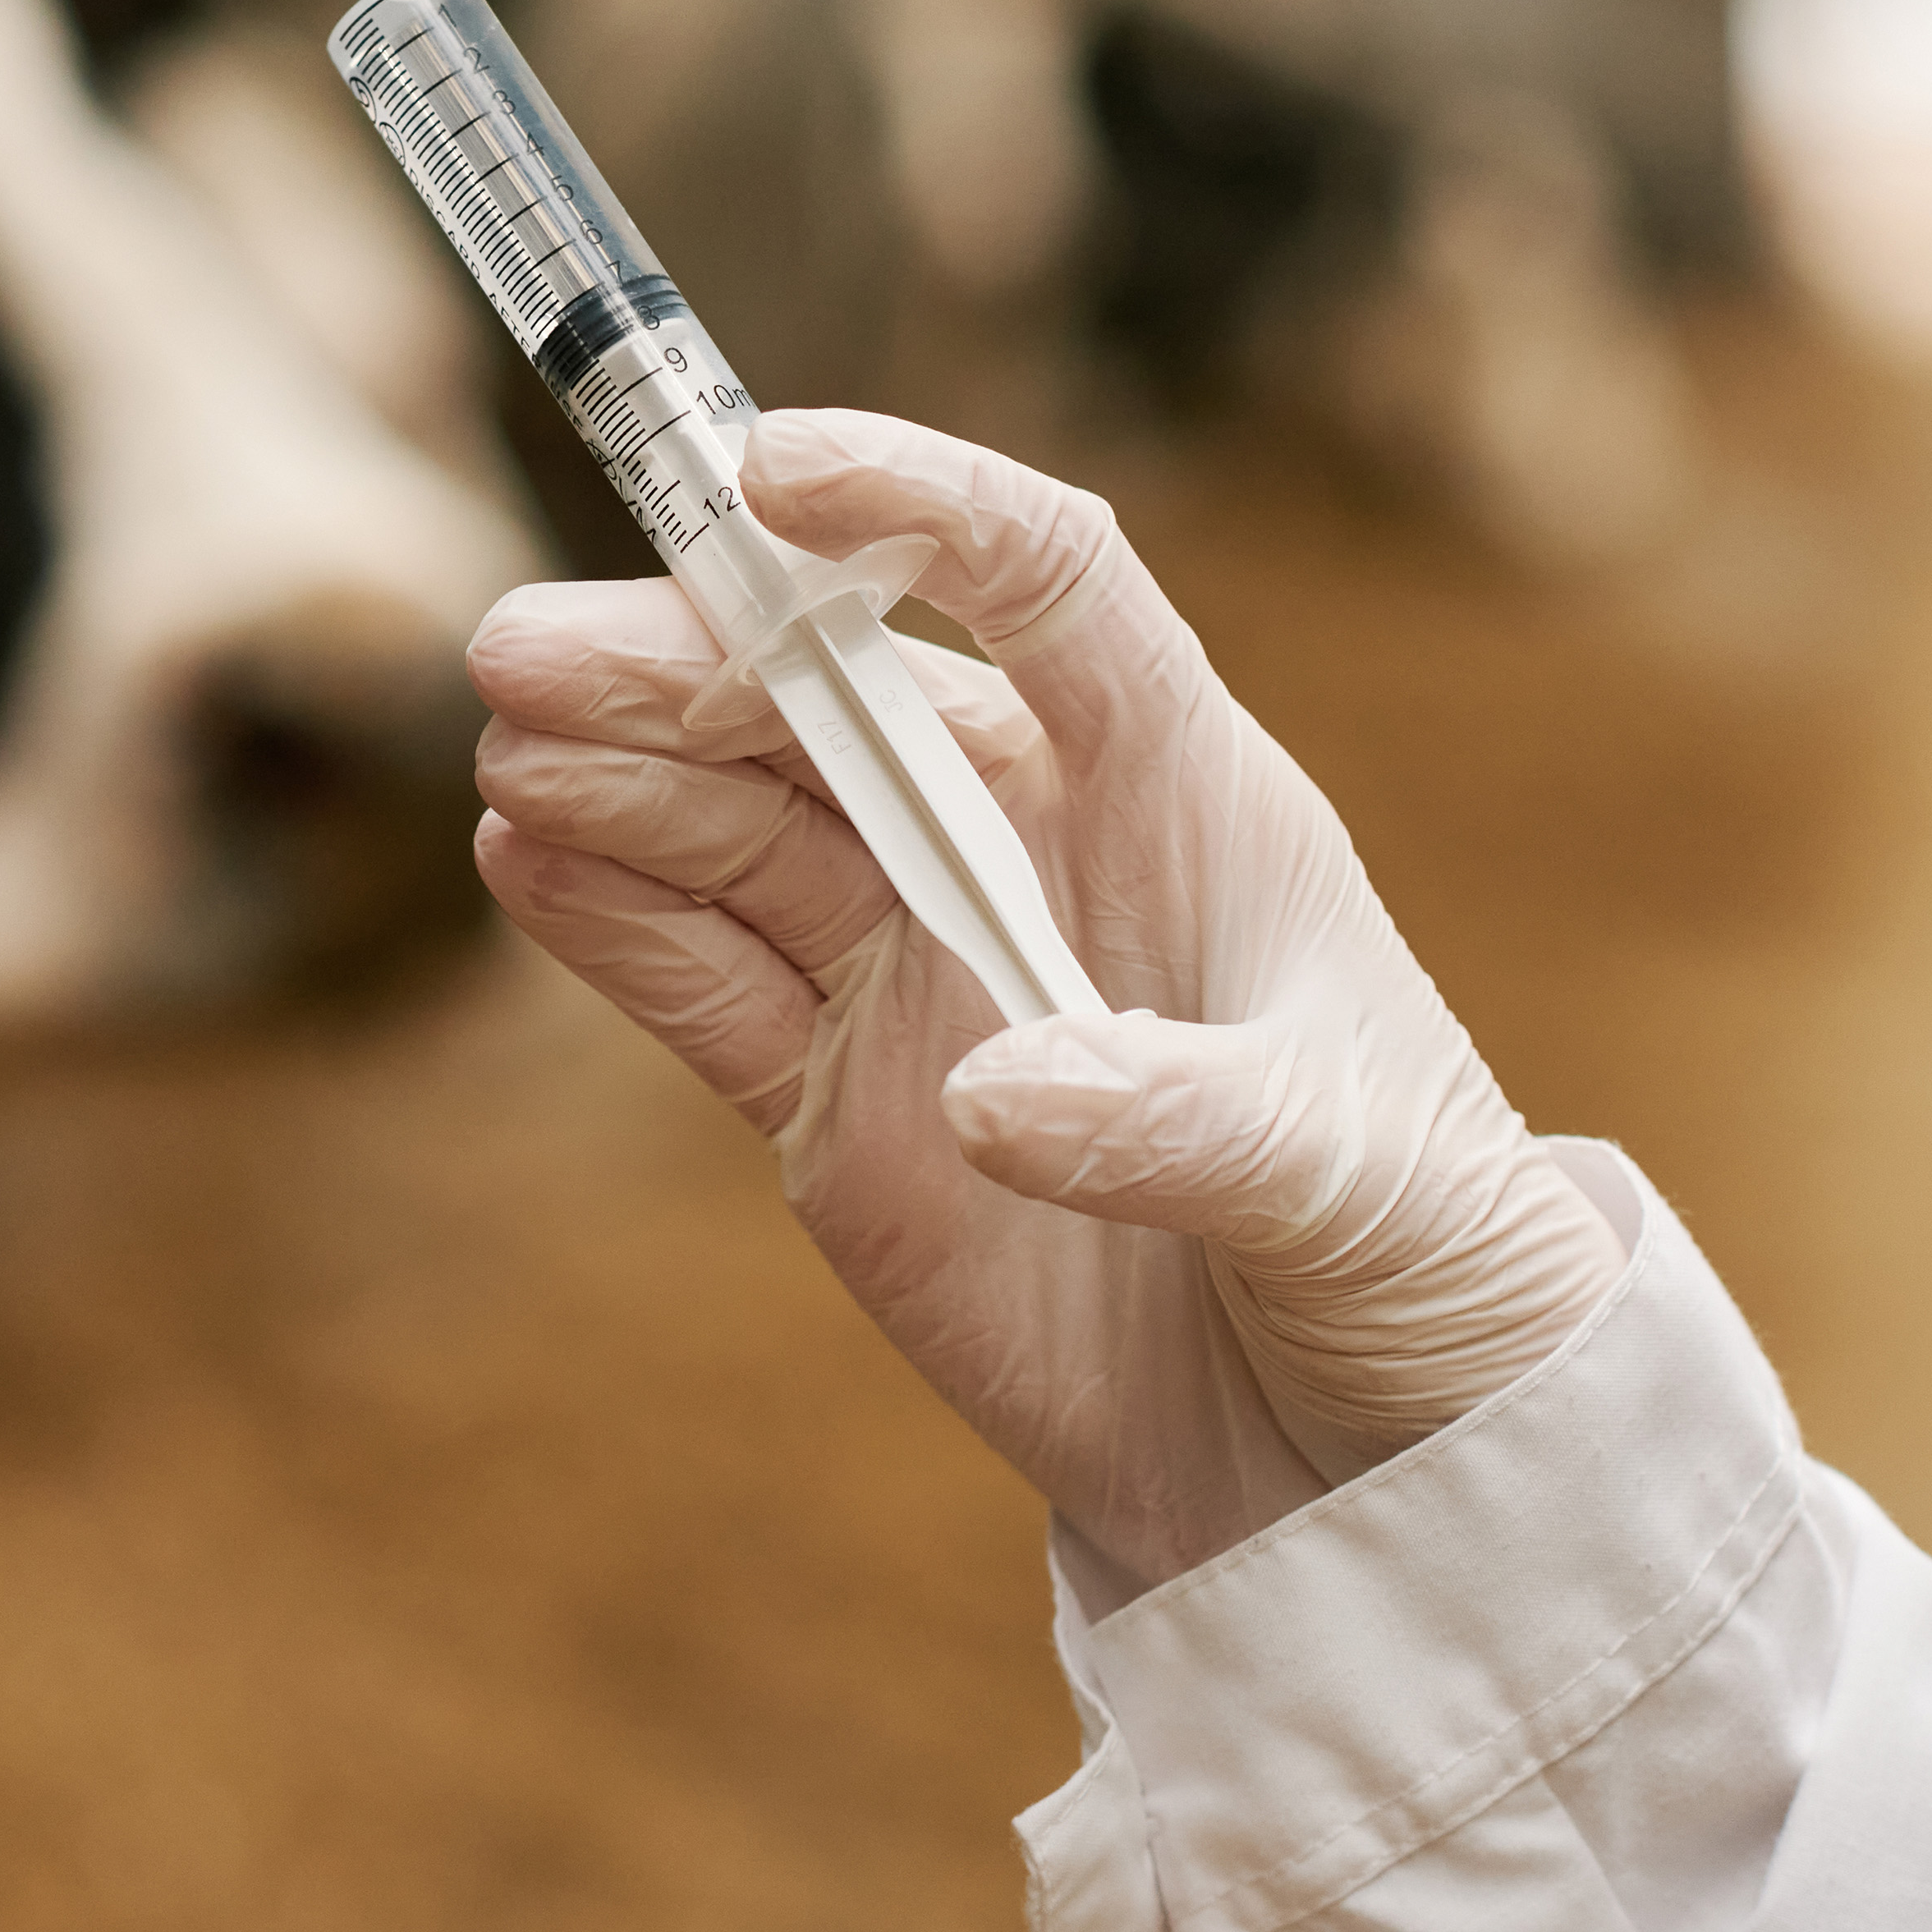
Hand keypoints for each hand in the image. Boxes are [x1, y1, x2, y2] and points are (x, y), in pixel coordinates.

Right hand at [467, 410, 1626, 1592]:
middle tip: (532, 652)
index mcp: (1183, 792)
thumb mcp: (1357, 1186)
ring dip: (622, 773)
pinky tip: (523, 859)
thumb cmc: (1421, 1266)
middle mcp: (1033, 845)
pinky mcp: (843, 1098)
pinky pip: (704, 980)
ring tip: (510, 750)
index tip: (772, 473)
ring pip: (741, 826)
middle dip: (689, 657)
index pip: (1041, 581)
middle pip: (837, 700)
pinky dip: (609, 916)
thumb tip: (994, 1090)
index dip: (912, 507)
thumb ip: (1186, 1121)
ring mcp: (923, 966)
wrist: (1361, 1459)